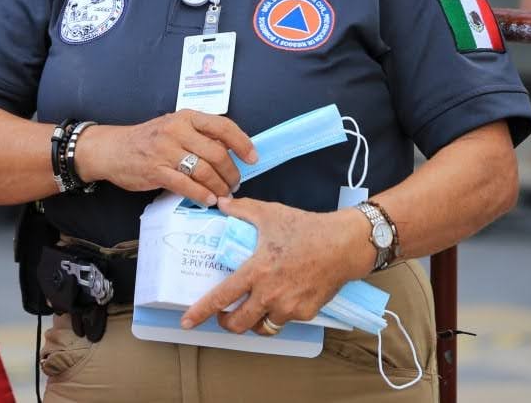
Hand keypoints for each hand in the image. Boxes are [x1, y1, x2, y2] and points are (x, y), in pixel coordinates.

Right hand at [74, 111, 256, 206]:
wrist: (112, 149)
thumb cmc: (148, 139)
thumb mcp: (174, 127)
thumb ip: (199, 135)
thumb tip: (231, 150)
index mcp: (186, 117)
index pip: (223, 126)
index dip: (242, 143)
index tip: (253, 158)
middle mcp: (177, 130)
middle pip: (217, 153)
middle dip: (232, 172)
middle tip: (235, 183)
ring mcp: (165, 151)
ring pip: (204, 171)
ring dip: (219, 187)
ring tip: (223, 194)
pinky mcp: (156, 170)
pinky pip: (186, 185)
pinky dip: (202, 195)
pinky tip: (209, 200)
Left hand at [180, 198, 370, 333]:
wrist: (343, 244)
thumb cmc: (306, 228)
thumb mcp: (270, 213)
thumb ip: (243, 209)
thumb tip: (223, 204)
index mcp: (256, 271)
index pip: (221, 297)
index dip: (201, 312)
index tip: (187, 321)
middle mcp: (269, 294)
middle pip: (238, 324)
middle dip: (226, 323)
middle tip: (224, 315)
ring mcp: (288, 307)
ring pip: (261, 327)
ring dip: (252, 322)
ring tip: (252, 310)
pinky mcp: (305, 313)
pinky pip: (284, 321)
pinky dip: (277, 315)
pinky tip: (281, 301)